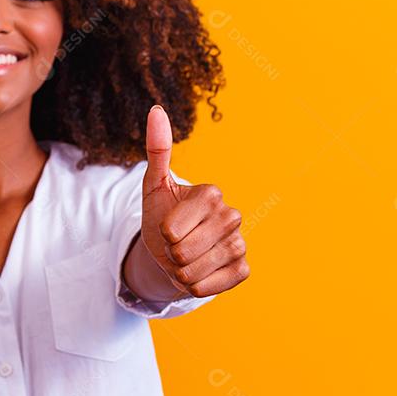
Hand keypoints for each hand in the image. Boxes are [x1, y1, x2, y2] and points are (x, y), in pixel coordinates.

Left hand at [140, 105, 248, 297]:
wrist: (169, 250)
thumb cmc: (161, 215)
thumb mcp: (154, 185)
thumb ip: (157, 149)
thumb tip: (156, 109)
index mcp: (211, 193)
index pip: (174, 228)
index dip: (163, 233)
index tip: (166, 227)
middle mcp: (230, 215)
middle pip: (185, 250)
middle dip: (170, 253)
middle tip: (175, 245)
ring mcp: (239, 242)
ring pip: (198, 270)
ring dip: (181, 272)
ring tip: (184, 260)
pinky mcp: (243, 268)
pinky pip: (216, 285)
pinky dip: (198, 286)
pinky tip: (198, 275)